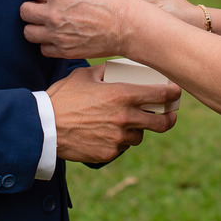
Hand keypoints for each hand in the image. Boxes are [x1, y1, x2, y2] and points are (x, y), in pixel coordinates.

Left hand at [22, 0, 137, 58]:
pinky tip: (57, 38)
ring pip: (28, 33)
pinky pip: (44, 49)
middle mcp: (54, 14)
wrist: (132, 29)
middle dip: (32, 8)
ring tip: (47, 25)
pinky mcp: (65, 52)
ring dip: (36, 28)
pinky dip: (48, 44)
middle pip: (25, 11)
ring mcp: (58, 35)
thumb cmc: (119, 3)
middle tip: (42, 9)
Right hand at [47, 65, 179, 163]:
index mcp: (123, 95)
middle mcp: (125, 118)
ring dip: (137, 130)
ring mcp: (118, 138)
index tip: (176, 93)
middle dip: (169, 119)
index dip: (173, 94)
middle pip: (161, 123)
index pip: (161, 94)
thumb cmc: (63, 97)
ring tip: (126, 124)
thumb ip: (106, 71)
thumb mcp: (84, 76)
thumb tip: (119, 66)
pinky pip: (121, 148)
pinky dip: (118, 142)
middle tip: (169, 116)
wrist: (45, 127)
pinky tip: (106, 135)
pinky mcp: (109, 153)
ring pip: (140, 136)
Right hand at [81, 0, 199, 26]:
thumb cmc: (161, 1)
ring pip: (97, 1)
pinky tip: (89, 23)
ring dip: (88, 6)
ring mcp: (121, 1)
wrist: (181, 22)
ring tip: (77, 12)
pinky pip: (103, 14)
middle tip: (69, 1)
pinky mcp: (122, 17)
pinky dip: (95, 18)